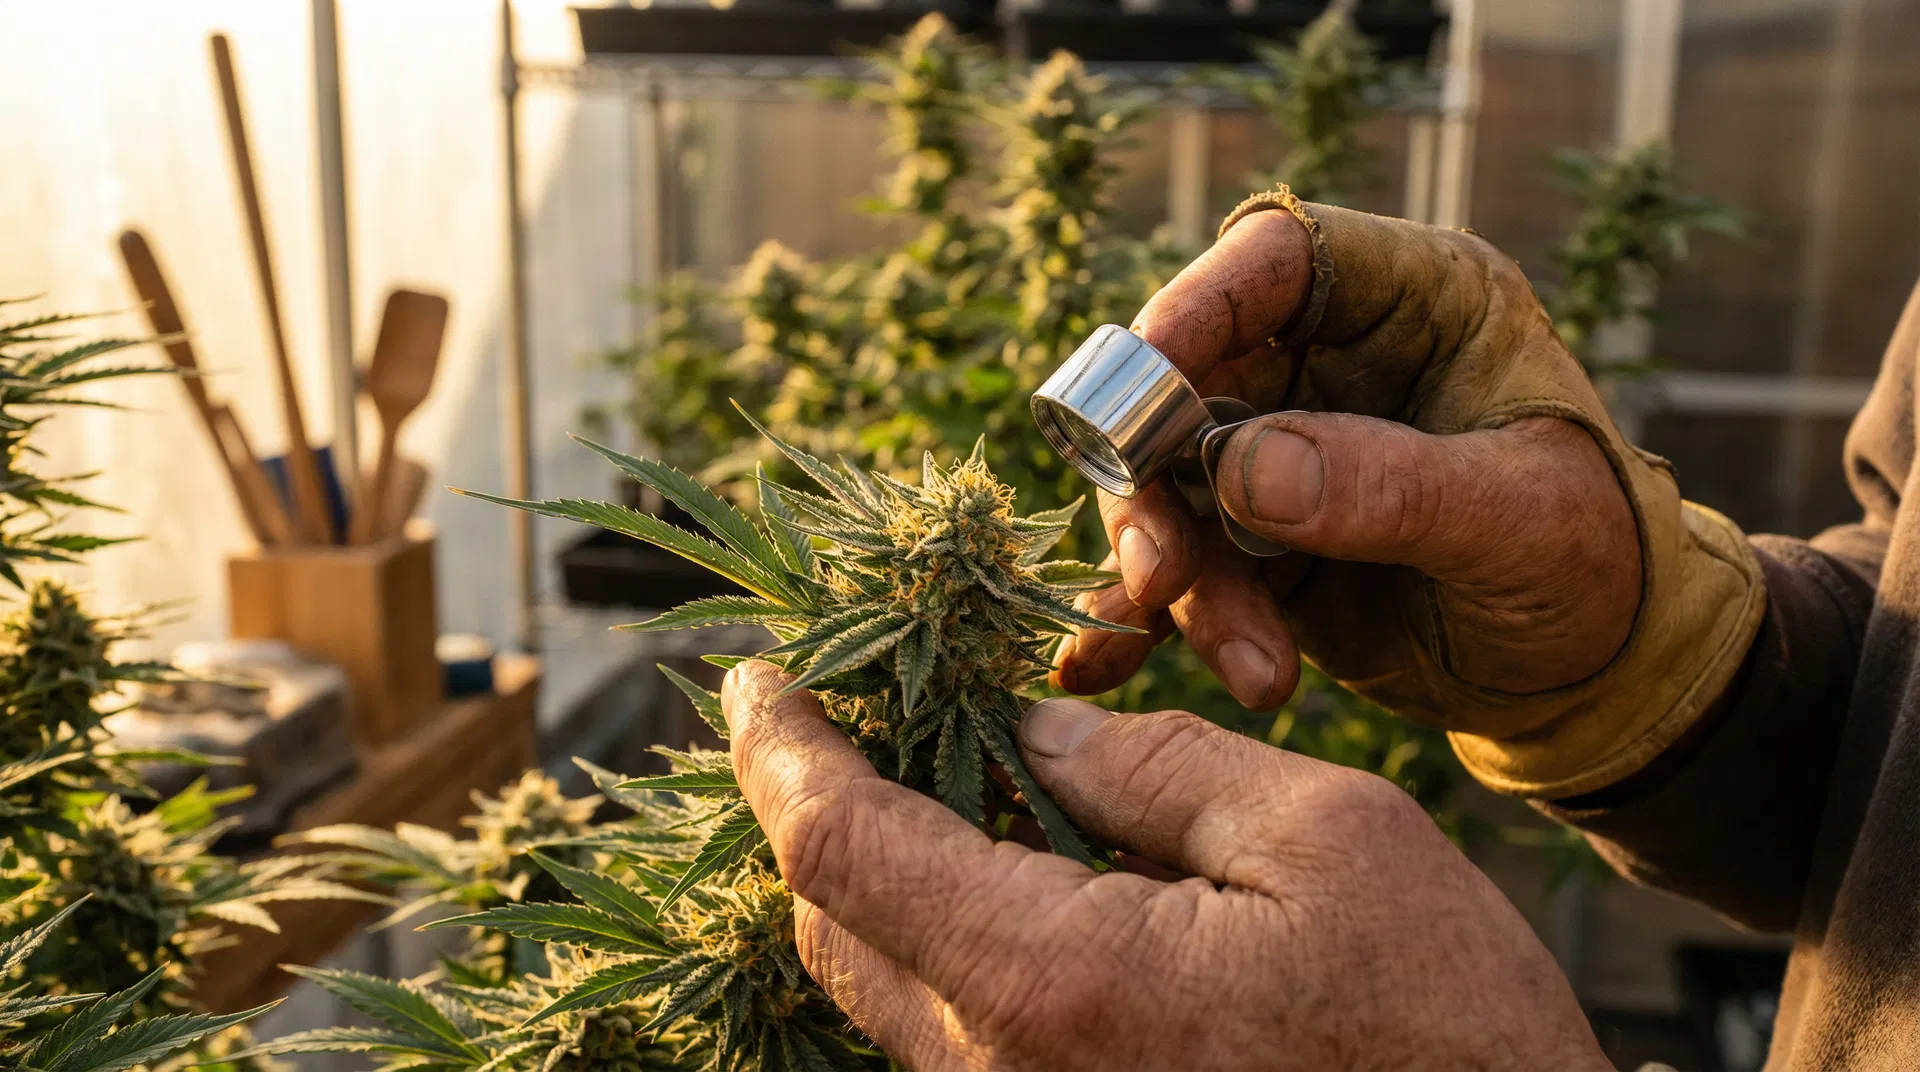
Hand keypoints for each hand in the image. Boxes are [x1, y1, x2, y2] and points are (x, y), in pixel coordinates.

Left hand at [722, 660, 1610, 1071]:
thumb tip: (1034, 735)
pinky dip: (940, 936)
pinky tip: (1006, 870)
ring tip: (935, 770)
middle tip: (847, 707)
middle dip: (818, 803)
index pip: (841, 848)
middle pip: (833, 924)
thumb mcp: (1328, 840)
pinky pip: (947, 1035)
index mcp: (1052, 979)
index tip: (756, 681)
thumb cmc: (1444, 1027)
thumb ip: (1157, 770)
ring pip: (884, 985)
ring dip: (880, 871)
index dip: (780, 752)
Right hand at [1053, 206, 1644, 722]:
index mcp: (1414, 303)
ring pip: (1170, 487)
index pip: (1281, 259)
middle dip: (1159, 483)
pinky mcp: (1256, 544)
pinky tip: (1102, 665)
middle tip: (1162, 575)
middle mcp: (1330, 365)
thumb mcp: (1521, 522)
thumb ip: (1391, 488)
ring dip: (1177, 579)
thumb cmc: (1597, 565)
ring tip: (1254, 668)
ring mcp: (1282, 456)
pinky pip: (1178, 566)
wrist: (1602, 678)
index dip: (1200, 302)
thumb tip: (1239, 470)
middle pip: (1187, 382)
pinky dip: (1145, 621)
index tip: (1147, 373)